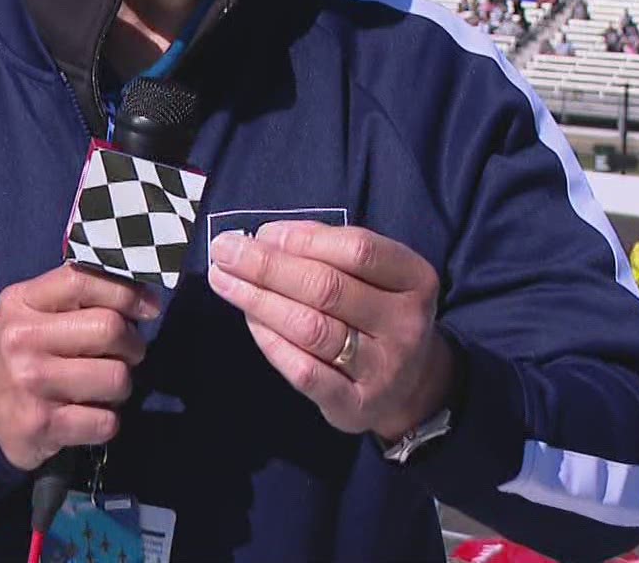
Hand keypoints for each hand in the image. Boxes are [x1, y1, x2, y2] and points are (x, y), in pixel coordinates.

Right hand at [0, 264, 159, 470]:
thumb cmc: (22, 357)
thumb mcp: (33, 314)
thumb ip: (77, 296)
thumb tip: (145, 300)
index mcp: (20, 302)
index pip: (82, 279)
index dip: (126, 292)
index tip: (147, 308)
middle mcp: (21, 340)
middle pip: (110, 329)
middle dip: (132, 344)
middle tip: (124, 354)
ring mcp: (31, 384)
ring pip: (117, 377)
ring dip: (121, 385)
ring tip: (101, 386)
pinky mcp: (43, 425)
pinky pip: (107, 420)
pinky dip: (107, 420)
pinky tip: (87, 415)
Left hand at [208, 221, 452, 442]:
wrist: (409, 388)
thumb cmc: (378, 314)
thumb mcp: (375, 276)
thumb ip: (329, 250)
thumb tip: (268, 237)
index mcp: (415, 280)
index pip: (358, 250)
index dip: (304, 238)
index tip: (263, 232)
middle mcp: (405, 324)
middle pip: (328, 288)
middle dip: (267, 266)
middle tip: (224, 251)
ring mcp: (383, 368)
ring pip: (311, 328)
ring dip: (259, 300)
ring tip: (223, 280)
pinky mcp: (355, 405)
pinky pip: (303, 370)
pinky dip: (270, 341)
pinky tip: (249, 319)